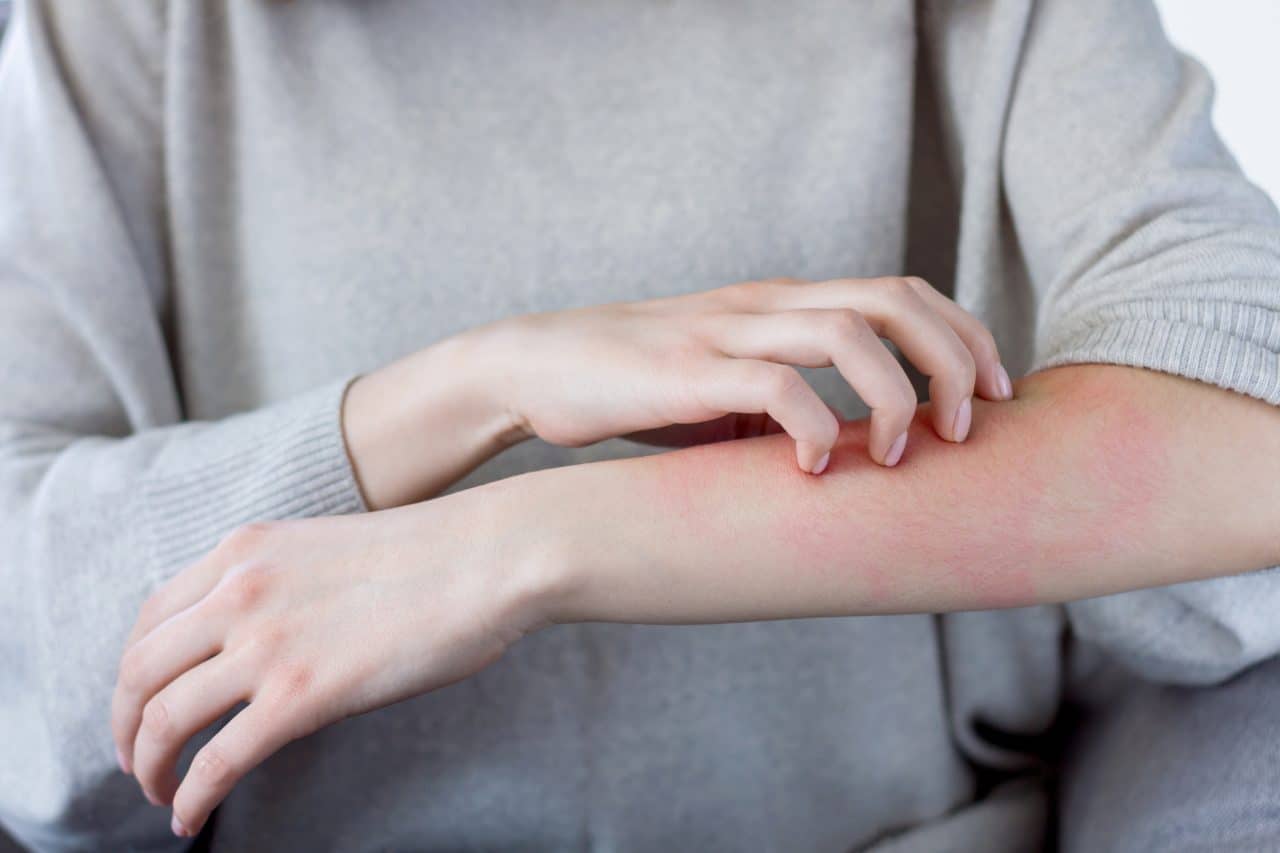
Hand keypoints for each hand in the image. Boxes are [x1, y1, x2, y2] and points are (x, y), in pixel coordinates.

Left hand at [110, 490, 554, 837]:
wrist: (487, 557)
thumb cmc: (433, 555)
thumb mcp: (327, 550)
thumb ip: (280, 586)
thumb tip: (266, 643)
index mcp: (244, 552)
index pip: (151, 617)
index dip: (133, 672)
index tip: (142, 702)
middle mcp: (238, 592)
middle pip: (139, 671)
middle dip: (125, 726)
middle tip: (137, 758)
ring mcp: (265, 644)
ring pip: (163, 719)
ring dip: (148, 766)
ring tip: (158, 792)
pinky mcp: (299, 696)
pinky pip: (217, 761)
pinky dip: (191, 797)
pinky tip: (190, 817)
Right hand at [473, 276, 1011, 471]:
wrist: (537, 368)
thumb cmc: (637, 386)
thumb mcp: (727, 387)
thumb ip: (787, 402)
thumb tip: (851, 453)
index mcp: (780, 302)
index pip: (898, 291)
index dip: (963, 335)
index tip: (995, 394)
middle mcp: (763, 305)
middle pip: (892, 298)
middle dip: (953, 357)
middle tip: (972, 424)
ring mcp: (725, 332)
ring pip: (845, 331)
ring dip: (896, 392)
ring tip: (906, 452)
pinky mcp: (684, 372)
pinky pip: (771, 386)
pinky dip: (812, 426)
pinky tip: (815, 468)